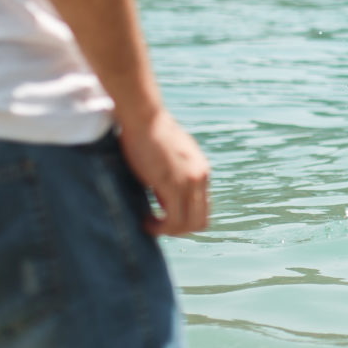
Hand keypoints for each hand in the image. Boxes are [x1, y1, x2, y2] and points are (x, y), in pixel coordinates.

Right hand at [118, 108, 211, 236]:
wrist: (143, 116)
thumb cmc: (148, 131)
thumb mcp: (169, 155)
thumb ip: (173, 173)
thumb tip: (162, 193)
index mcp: (201, 171)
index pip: (203, 208)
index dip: (185, 219)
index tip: (164, 216)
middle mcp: (201, 178)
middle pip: (201, 222)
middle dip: (179, 230)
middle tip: (157, 224)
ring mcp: (189, 182)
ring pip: (188, 225)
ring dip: (167, 231)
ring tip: (149, 223)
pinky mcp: (173, 184)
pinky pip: (173, 220)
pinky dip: (159, 227)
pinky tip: (145, 221)